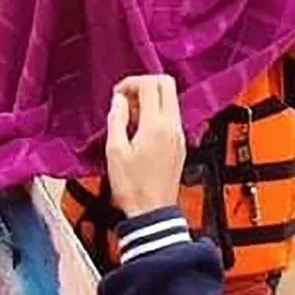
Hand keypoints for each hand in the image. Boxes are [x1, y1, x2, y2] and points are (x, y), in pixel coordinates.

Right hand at [105, 75, 185, 217]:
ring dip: (150, 99)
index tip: (118, 95)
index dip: (131, 82)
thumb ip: (117, 119)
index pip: (150, 84)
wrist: (153, 211)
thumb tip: (119, 100)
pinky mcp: (180, 144)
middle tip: (126, 98)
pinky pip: (171, 116)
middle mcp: (173, 126)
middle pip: (166, 84)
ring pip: (170, 99)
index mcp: (156, 125)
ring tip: (129, 116)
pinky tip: (140, 129)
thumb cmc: (133, 187)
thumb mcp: (115, 151)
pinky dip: (156, 113)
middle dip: (144, 84)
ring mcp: (179, 135)